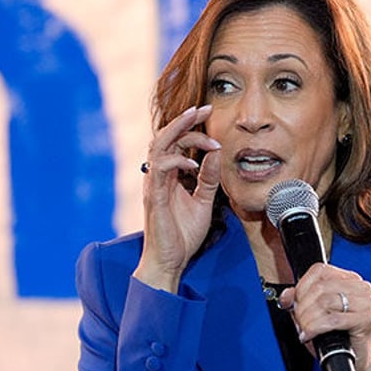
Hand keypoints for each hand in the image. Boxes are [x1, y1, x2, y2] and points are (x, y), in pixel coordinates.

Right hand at [134, 105, 221, 291]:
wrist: (170, 262)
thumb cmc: (182, 234)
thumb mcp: (203, 202)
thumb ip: (208, 179)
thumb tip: (216, 155)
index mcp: (169, 175)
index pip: (177, 141)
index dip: (191, 126)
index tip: (210, 114)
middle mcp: (158, 175)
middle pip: (166, 136)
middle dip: (184, 119)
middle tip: (205, 108)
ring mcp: (154, 185)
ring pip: (159, 146)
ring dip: (179, 131)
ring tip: (198, 121)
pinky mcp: (155, 197)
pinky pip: (160, 169)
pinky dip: (177, 160)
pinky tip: (195, 163)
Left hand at [278, 263, 370, 370]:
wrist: (355, 361)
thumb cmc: (336, 336)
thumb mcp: (314, 314)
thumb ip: (299, 300)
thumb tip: (286, 296)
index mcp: (349, 279)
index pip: (320, 271)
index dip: (301, 286)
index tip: (292, 303)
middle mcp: (360, 287)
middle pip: (321, 288)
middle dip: (303, 307)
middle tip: (299, 321)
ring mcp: (366, 302)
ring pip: (325, 302)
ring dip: (308, 319)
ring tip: (304, 329)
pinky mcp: (366, 319)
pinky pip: (332, 320)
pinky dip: (315, 328)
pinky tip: (310, 335)